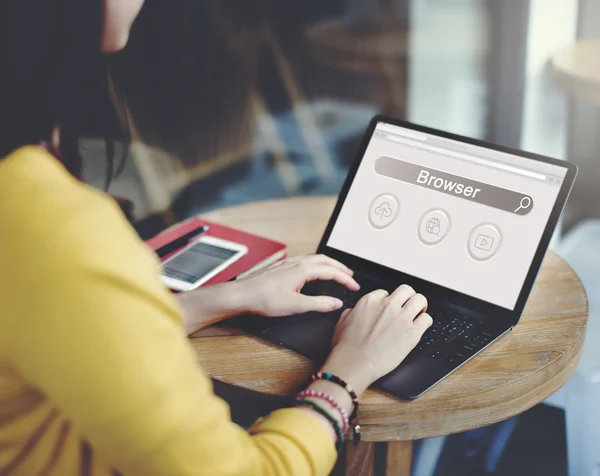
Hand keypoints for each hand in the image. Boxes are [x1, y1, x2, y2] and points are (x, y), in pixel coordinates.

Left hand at [234, 254, 359, 316]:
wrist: (241, 295)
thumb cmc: (264, 299)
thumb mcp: (296, 305)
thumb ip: (319, 304)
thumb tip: (336, 303)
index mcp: (303, 269)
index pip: (331, 271)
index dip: (345, 279)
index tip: (355, 287)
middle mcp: (296, 263)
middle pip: (325, 260)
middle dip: (340, 267)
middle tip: (350, 276)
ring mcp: (287, 263)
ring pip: (314, 258)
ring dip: (328, 264)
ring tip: (335, 271)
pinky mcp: (280, 267)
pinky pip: (304, 260)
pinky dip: (316, 264)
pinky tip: (311, 271)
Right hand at [321, 285, 432, 396]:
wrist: (354, 363)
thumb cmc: (346, 347)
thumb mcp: (342, 323)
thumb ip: (351, 312)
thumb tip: (354, 312)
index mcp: (370, 301)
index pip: (386, 293)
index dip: (388, 302)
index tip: (389, 310)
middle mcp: (387, 305)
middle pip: (406, 290)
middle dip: (407, 298)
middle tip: (408, 307)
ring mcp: (401, 318)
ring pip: (420, 299)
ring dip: (420, 306)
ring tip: (418, 314)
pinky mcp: (412, 332)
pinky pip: (427, 319)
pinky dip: (425, 322)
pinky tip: (420, 328)